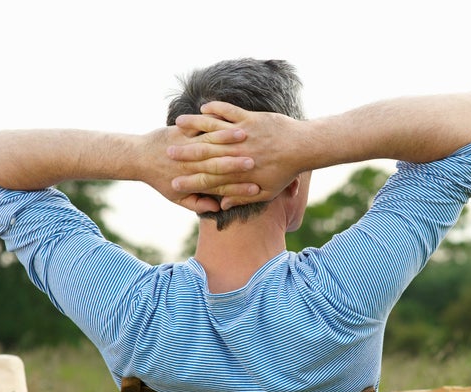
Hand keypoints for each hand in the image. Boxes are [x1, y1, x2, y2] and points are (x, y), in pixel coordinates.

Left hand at [138, 125, 258, 212]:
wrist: (136, 158)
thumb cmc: (159, 178)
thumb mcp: (177, 198)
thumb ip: (198, 203)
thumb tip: (217, 207)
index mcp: (193, 179)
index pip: (220, 185)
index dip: (238, 188)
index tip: (255, 188)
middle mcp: (191, 162)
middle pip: (218, 162)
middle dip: (238, 162)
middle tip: (255, 161)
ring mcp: (186, 143)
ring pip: (211, 140)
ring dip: (229, 137)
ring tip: (245, 135)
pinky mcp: (182, 129)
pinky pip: (201, 124)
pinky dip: (214, 120)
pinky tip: (227, 118)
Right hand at [167, 102, 304, 209]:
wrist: (303, 148)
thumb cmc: (286, 172)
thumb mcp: (266, 191)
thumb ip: (242, 198)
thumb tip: (221, 205)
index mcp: (240, 173)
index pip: (208, 179)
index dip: (189, 181)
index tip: (172, 182)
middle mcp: (238, 153)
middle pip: (205, 153)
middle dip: (184, 153)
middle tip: (167, 153)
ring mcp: (244, 134)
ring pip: (214, 129)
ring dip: (194, 126)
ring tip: (177, 124)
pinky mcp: (251, 119)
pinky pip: (229, 111)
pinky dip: (216, 109)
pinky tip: (203, 107)